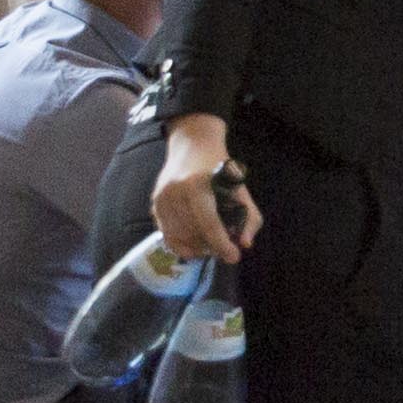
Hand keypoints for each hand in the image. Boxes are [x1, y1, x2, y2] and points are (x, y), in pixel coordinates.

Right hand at [150, 116, 256, 263]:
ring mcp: (161, 199)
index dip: (222, 245)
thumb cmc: (220, 167)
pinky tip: (195, 238)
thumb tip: (245, 244)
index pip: (209, 224)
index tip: (234, 257)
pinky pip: (166, 233)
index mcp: (197, 186)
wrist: (192, 144)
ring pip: (177, 238)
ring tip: (211, 244)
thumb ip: (248, 216)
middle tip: (224, 248)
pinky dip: (182, 242)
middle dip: (211, 247)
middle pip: (192, 234)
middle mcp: (175, 193)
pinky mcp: (154, 203)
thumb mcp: (240, 188)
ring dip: (196, 247)